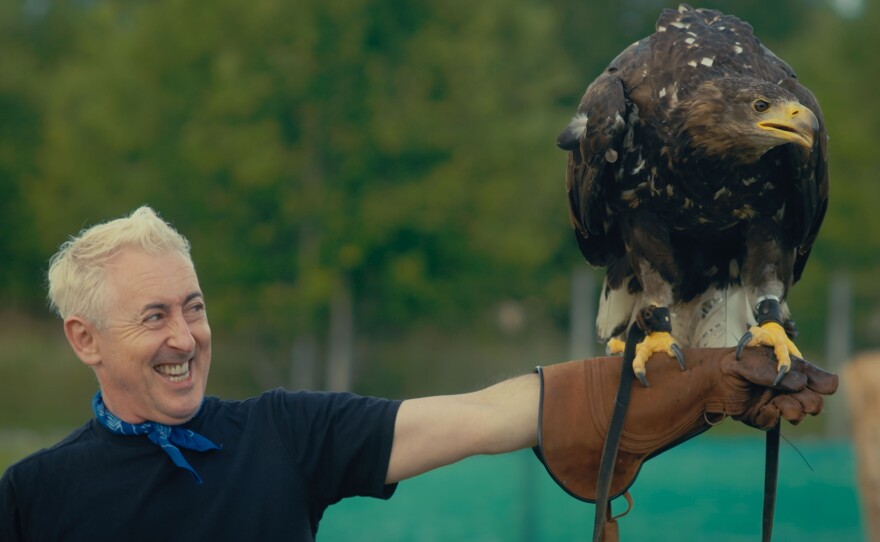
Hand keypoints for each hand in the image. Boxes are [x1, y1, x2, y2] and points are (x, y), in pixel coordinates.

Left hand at [718, 347, 837, 428]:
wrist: (707, 381)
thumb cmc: (729, 364)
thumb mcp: (748, 362)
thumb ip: (771, 372)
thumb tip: (800, 383)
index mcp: (788, 368)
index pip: (817, 377)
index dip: (823, 383)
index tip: (823, 387)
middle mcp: (785, 387)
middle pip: (813, 400)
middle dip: (811, 403)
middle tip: (805, 404)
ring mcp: (774, 402)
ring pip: (797, 413)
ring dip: (793, 411)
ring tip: (781, 406)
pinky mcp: (761, 416)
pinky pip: (773, 422)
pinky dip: (770, 418)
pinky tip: (761, 411)